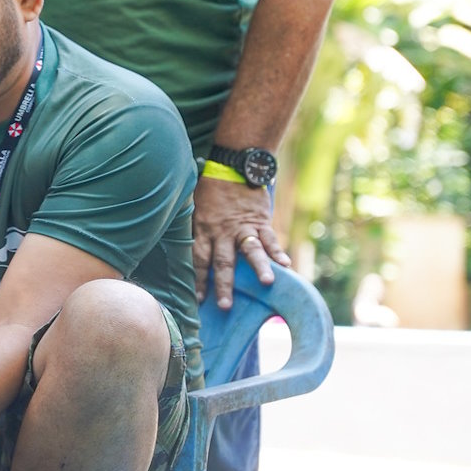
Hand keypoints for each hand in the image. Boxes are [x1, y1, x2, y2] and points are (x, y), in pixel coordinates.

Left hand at [192, 174, 288, 309]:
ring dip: (259, 267)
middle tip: (225, 306)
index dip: (198, 280)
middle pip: (223, 262)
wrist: (232, 165)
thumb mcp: (193, 207)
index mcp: (203, 230)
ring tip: (267, 283)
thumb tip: (184, 249)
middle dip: (224, 285)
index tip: (198, 299)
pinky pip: (270, 238)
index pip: (199, 260)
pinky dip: (278, 252)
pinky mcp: (260, 220)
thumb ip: (193, 228)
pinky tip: (286, 265)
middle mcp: (223, 232)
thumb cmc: (209, 188)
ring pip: (251, 250)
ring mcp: (243, 227)